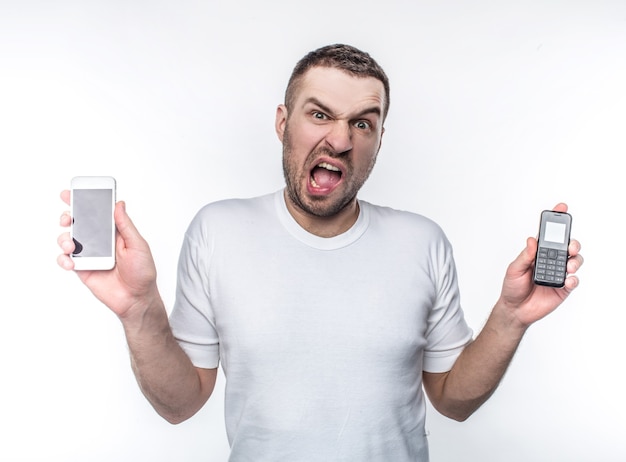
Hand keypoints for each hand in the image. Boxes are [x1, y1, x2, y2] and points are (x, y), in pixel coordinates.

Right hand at [57, 190, 158, 318]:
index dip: (85, 201)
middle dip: (68, 216)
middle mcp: (100, 241)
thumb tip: (119, 204)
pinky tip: (70, 260)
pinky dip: (63, 258)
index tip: (72, 192)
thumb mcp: (138, 245)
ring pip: (68, 239)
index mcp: (114, 232)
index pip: (98, 213)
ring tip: (70, 244)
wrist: (137, 299)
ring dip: (64, 238)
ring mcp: (90, 254)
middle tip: (67, 218)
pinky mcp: (82, 269)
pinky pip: (66, 260)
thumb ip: (126, 225)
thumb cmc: (143, 273)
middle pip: (79, 223)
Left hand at [499, 203, 583, 328]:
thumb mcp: (514, 269)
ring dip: (575, 261)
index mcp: (538, 253)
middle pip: (567, 246)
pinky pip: (574, 280)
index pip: (549, 235)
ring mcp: (558, 274)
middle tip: (570, 246)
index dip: (556, 221)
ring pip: (575, 261)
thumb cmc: (512, 288)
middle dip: (572, 243)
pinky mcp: (563, 288)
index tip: (561, 208)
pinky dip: (573, 278)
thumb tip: (532, 240)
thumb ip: (525, 256)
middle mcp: (551, 261)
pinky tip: (568, 279)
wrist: (515, 310)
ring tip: (568, 266)